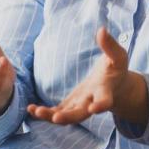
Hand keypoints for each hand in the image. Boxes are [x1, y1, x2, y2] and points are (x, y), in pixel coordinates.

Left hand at [28, 27, 147, 125]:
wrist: (114, 87)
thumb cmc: (116, 69)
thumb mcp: (117, 56)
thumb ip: (110, 45)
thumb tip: (102, 30)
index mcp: (105, 91)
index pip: (105, 101)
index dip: (101, 105)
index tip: (94, 109)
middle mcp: (91, 103)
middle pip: (81, 114)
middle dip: (68, 117)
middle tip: (56, 118)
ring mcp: (79, 106)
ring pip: (66, 117)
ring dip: (50, 117)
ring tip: (35, 111)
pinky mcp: (70, 106)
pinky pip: (57, 113)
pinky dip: (45, 114)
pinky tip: (30, 109)